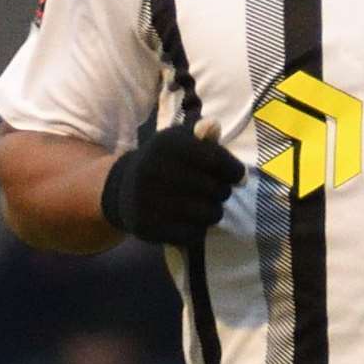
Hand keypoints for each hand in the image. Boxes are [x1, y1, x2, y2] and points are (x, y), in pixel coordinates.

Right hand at [101, 118, 244, 243]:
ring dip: (214, 212)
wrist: (125, 189)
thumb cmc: (165, 162)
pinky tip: (191, 222)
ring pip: (208, 214)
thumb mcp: (181, 141)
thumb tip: (215, 128)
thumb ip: (203, 136)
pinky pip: (192, 235)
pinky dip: (198, 230)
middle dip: (223, 191)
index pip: (215, 159)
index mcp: (166, 144)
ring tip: (206, 206)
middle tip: (217, 192)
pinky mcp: (146, 227)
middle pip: (215, 189)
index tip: (239, 177)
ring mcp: (147, 200)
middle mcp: (154, 169)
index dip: (234, 170)